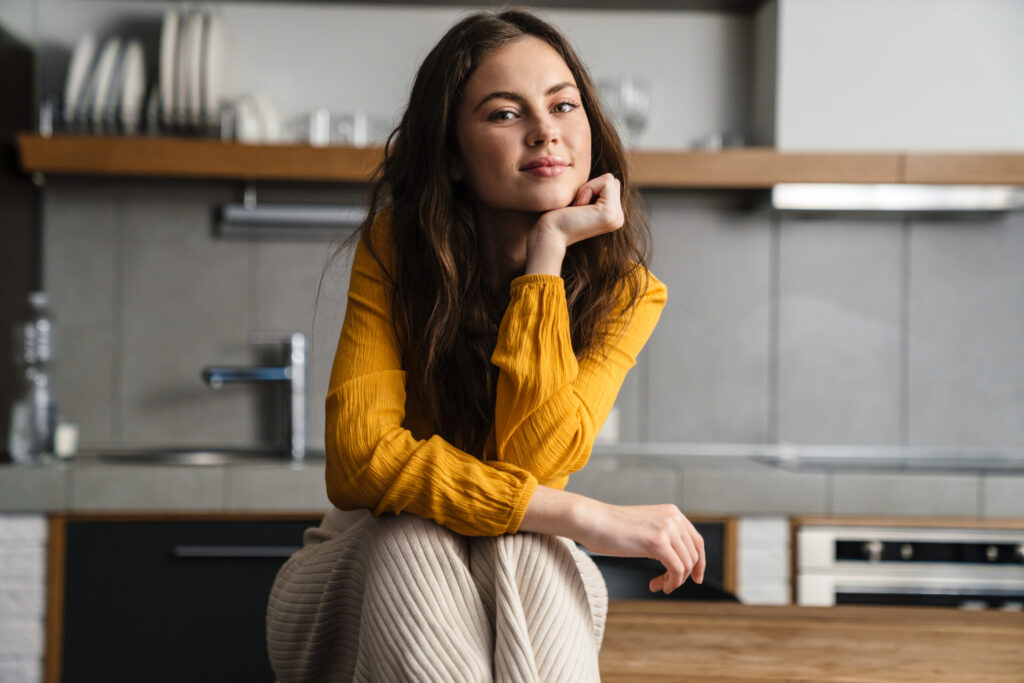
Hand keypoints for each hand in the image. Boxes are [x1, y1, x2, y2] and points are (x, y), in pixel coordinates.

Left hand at [524, 173, 624, 275]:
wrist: (550, 233)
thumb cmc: (558, 216)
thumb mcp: (581, 200)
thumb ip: (596, 191)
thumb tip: (606, 177)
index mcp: (613, 216)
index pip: (610, 184)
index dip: (590, 187)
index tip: (577, 206)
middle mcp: (618, 218)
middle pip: (612, 180)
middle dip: (591, 186)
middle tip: (578, 207)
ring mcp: (616, 217)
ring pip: (610, 180)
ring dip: (588, 188)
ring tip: (578, 208)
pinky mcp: (610, 214)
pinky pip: (605, 182)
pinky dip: (588, 189)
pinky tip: (579, 208)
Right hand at [575, 499, 705, 594]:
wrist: (592, 520)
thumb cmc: (611, 528)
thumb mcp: (645, 527)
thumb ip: (662, 536)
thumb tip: (678, 560)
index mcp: (672, 512)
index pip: (697, 541)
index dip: (699, 563)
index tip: (695, 578)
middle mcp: (673, 518)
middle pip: (693, 555)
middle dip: (683, 576)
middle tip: (665, 586)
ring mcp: (666, 528)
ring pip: (686, 565)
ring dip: (674, 581)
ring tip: (658, 585)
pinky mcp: (657, 541)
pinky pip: (676, 570)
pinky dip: (671, 583)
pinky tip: (656, 585)